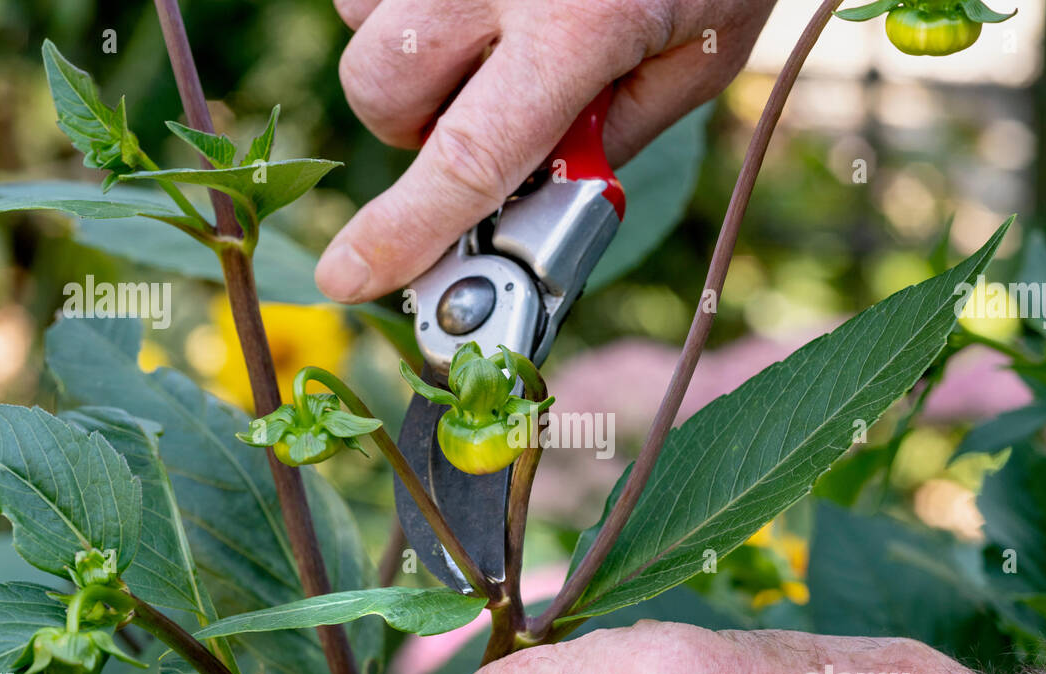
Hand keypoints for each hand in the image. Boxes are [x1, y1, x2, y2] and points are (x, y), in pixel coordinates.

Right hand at [315, 0, 776, 302]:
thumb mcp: (695, 64)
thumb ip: (608, 138)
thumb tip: (523, 203)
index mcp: (580, 25)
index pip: (470, 156)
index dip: (404, 230)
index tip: (349, 275)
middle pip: (381, 88)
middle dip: (411, 126)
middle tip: (481, 110)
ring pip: (365, 22)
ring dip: (412, 50)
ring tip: (494, 27)